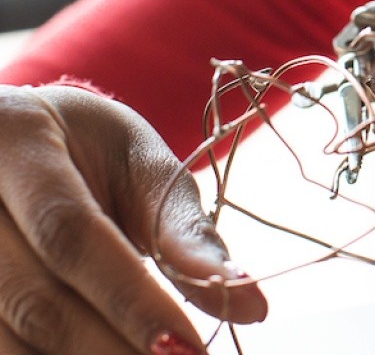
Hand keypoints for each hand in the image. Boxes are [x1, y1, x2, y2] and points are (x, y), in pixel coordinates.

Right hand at [0, 84, 266, 353]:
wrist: (7, 143)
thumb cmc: (86, 150)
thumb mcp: (138, 163)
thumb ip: (185, 230)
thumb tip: (252, 301)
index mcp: (16, 138)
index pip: (70, 232)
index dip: (130, 299)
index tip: (188, 349)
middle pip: (33, 300)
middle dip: (109, 349)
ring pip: (5, 341)